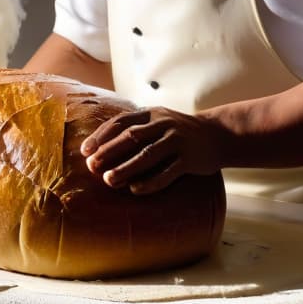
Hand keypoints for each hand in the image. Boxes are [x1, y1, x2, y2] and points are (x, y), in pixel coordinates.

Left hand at [80, 107, 226, 193]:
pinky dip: (151, 181)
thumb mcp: (156, 122)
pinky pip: (168, 172)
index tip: (84, 151)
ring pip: (148, 154)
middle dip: (109, 152)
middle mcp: (163, 124)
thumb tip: (99, 149)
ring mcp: (177, 140)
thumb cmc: (177, 132)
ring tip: (108, 180)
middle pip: (131, 137)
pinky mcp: (190, 159)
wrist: (218, 135)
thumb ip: (134, 130)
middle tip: (91, 166)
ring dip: (126, 168)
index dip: (101, 136)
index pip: (120, 122)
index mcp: (150, 113)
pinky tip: (136, 190)